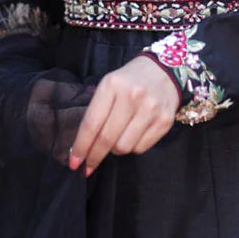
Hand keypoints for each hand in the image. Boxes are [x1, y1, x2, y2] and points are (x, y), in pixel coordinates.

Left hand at [69, 56, 179, 175]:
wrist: (162, 71)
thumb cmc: (128, 81)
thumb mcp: (108, 86)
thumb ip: (96, 112)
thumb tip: (83, 147)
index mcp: (112, 85)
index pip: (92, 123)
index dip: (81, 146)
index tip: (74, 162)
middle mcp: (132, 96)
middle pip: (107, 138)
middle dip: (94, 156)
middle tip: (88, 166)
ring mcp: (151, 109)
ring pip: (124, 147)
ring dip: (115, 150)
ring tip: (116, 140)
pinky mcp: (165, 121)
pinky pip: (140, 148)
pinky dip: (132, 147)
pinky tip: (132, 136)